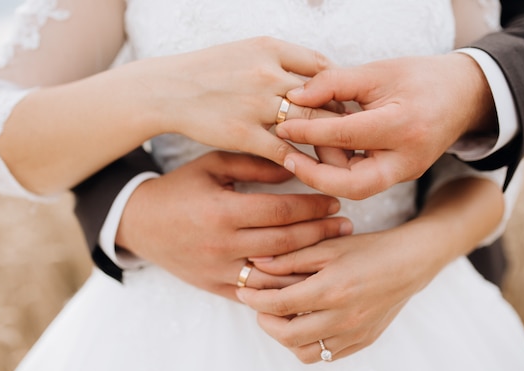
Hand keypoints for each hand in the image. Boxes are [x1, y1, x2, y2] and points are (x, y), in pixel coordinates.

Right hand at [116, 151, 352, 300]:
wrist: (139, 223)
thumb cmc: (179, 188)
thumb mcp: (211, 165)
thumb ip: (253, 162)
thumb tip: (295, 165)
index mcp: (222, 211)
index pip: (280, 212)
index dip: (312, 207)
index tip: (335, 201)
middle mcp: (222, 244)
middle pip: (284, 243)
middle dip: (320, 234)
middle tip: (346, 225)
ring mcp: (218, 270)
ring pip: (275, 276)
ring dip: (308, 265)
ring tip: (334, 253)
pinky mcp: (214, 287)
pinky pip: (255, 293)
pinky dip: (282, 288)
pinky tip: (305, 277)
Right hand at [143, 37, 340, 164]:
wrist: (167, 89)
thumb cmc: (208, 71)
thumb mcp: (246, 51)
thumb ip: (281, 60)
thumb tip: (315, 77)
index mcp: (270, 48)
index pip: (322, 66)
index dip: (339, 88)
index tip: (346, 104)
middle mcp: (267, 72)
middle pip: (323, 96)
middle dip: (342, 117)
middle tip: (356, 135)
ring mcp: (255, 103)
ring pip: (308, 124)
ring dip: (328, 141)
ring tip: (341, 156)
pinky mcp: (242, 133)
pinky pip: (283, 150)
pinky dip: (301, 160)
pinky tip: (309, 168)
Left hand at [236, 225, 443, 362]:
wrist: (409, 263)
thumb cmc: (368, 249)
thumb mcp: (328, 246)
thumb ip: (291, 257)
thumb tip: (256, 263)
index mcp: (331, 290)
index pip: (278, 305)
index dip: (254, 300)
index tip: (244, 292)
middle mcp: (343, 317)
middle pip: (287, 335)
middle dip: (265, 322)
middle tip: (260, 307)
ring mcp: (354, 333)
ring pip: (305, 352)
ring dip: (285, 338)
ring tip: (282, 317)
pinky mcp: (363, 341)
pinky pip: (326, 355)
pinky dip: (308, 344)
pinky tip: (305, 324)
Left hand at [276, 53, 495, 198]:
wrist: (463, 96)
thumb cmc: (421, 79)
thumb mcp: (377, 72)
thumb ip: (334, 83)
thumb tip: (295, 97)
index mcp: (404, 126)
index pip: (346, 136)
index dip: (309, 132)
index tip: (282, 126)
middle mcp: (408, 159)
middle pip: (352, 184)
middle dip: (314, 175)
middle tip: (288, 158)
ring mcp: (406, 172)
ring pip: (355, 186)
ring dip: (327, 168)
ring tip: (313, 140)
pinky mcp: (400, 177)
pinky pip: (363, 181)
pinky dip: (341, 168)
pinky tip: (328, 148)